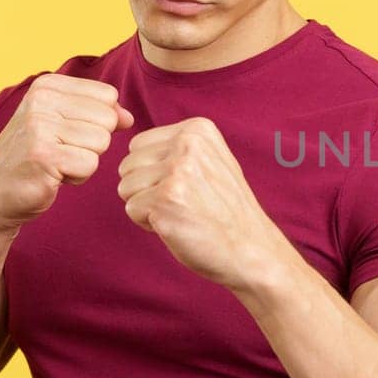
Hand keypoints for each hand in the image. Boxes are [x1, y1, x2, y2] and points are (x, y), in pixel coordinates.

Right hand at [0, 74, 133, 232]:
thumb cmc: (37, 155)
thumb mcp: (63, 122)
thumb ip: (99, 113)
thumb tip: (128, 117)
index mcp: (46, 86)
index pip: (108, 96)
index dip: (98, 122)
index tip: (66, 132)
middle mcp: (40, 101)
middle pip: (108, 120)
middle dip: (93, 143)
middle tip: (61, 151)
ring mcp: (39, 128)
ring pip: (101, 142)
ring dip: (85, 160)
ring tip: (56, 163)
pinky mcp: (43, 156)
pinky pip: (90, 164)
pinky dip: (77, 176)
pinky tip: (53, 176)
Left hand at [117, 116, 288, 291]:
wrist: (252, 248)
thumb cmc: (226, 211)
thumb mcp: (211, 161)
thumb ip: (177, 148)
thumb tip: (132, 149)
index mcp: (198, 129)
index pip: (138, 145)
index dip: (152, 172)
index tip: (184, 186)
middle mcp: (188, 143)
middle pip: (127, 165)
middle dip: (145, 189)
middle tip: (181, 203)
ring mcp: (178, 170)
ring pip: (125, 187)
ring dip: (146, 206)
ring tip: (180, 213)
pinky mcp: (166, 199)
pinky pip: (131, 208)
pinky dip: (148, 224)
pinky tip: (177, 225)